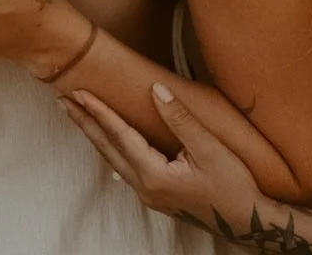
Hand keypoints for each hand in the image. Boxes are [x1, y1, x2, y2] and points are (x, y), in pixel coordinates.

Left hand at [65, 84, 265, 237]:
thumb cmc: (233, 186)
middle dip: (85, 123)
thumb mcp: (209, 148)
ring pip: (113, 159)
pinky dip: (111, 149)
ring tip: (79, 115)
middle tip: (64, 100)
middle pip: (107, 148)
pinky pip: (124, 168)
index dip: (99, 111)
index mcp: (154, 174)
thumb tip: (156, 91)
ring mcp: (148, 194)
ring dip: (95, 136)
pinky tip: (108, 141)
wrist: (247, 221)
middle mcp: (145, 187)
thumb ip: (180, 119)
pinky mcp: (156, 196)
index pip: (119, 135)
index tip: (79, 92)